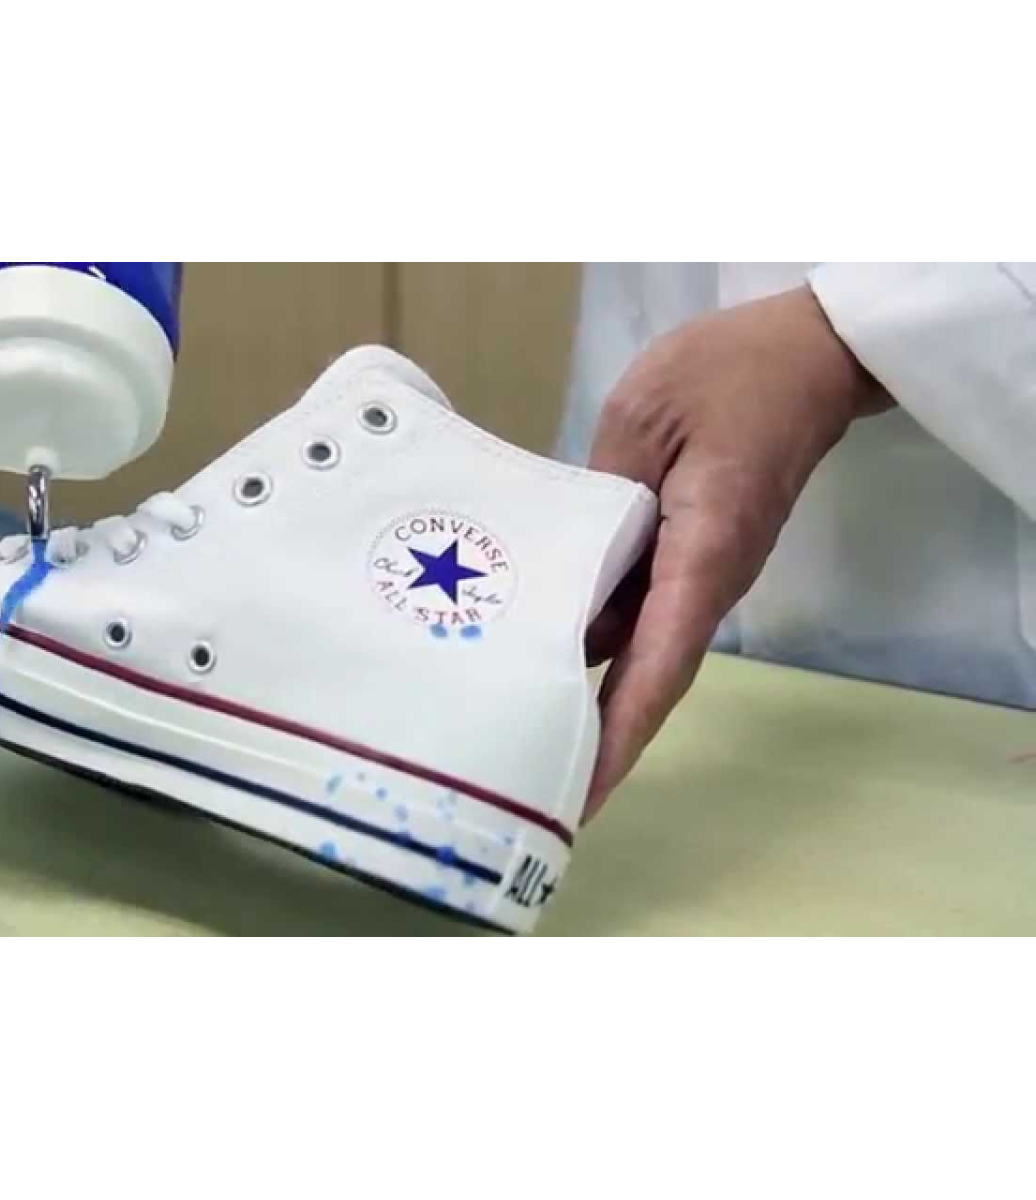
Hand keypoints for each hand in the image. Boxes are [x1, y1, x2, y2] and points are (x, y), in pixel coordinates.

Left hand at [585, 286, 889, 816]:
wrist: (804, 354)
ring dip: (598, 700)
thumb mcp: (642, 417)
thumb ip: (600, 500)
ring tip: (528, 736)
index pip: (660, 662)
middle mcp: (709, 580)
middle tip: (537, 788)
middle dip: (602, 739)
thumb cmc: (730, 373)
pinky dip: (601, 645)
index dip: (619, 731)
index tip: (583, 788)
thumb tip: (569, 578)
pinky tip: (544, 652)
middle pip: (652, 678)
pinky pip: (643, 613)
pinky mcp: (693, 554)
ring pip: (646, 651)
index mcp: (705, 552)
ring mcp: (704, 571)